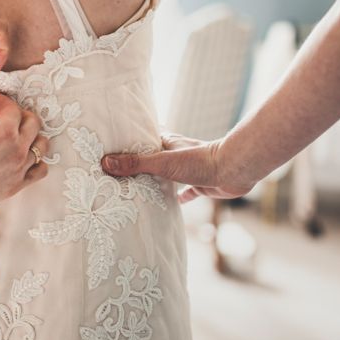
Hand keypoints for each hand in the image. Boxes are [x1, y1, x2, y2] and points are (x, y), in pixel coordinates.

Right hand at [0, 92, 48, 219]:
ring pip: (41, 144)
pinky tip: (23, 156)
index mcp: (4, 131)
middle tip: (3, 115)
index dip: (2, 101)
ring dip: (31, 135)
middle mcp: (18, 148)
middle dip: (19, 114)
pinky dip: (37, 160)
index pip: (13, 108)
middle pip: (33, 122)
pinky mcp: (19, 184)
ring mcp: (21, 168)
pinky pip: (40, 169)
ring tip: (16, 134)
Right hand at [101, 132, 257, 203]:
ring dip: (158, 179)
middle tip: (122, 168)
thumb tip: (106, 162)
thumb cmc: (200, 161)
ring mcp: (189, 169)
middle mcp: (177, 154)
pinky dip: (181, 196)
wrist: (234, 170)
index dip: (132, 137)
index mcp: (167, 142)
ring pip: (169, 173)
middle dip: (141, 161)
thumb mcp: (162, 162)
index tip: (116, 140)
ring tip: (140, 186)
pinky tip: (175, 203)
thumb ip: (135, 163)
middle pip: (155, 156)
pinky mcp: (201, 183)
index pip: (146, 136)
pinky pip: (187, 191)